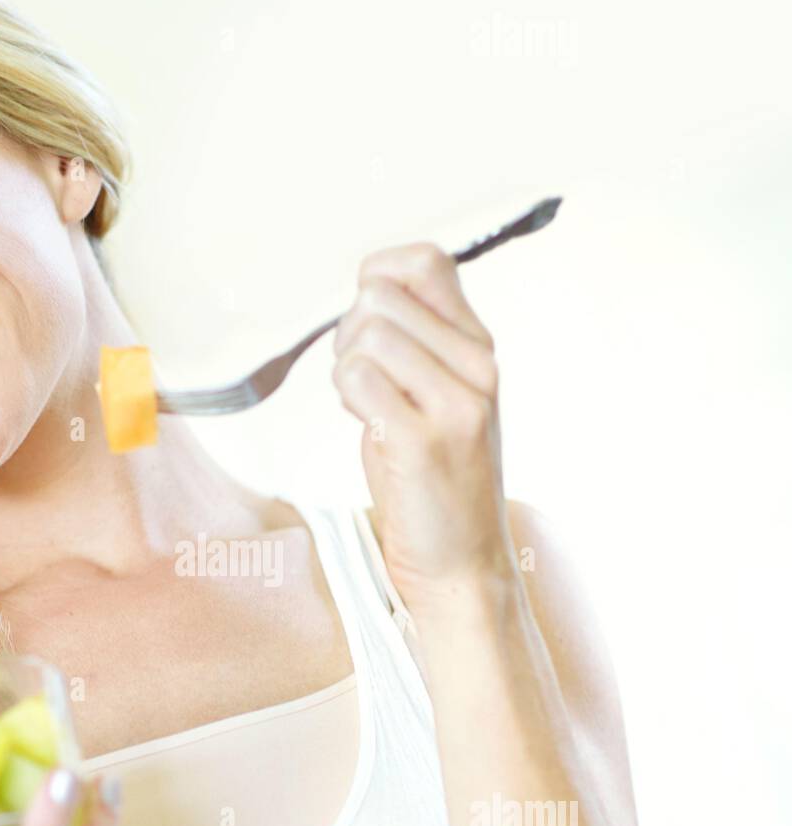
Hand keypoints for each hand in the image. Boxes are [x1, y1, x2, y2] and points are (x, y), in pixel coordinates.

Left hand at [331, 242, 520, 615]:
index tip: (369, 327)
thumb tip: (364, 296)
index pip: (425, 260)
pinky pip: (357, 378)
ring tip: (371, 410)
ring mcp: (457, 402)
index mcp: (479, 347)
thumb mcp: (433, 397)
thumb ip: (410, 345)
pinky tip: (371, 428)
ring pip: (364, 336)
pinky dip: (349, 399)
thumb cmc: (432, 483)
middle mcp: (478, 366)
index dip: (377, 279)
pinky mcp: (424, 439)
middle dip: (349, 336)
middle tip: (365, 385)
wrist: (460, 564)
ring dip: (346, 372)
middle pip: (378, 296)